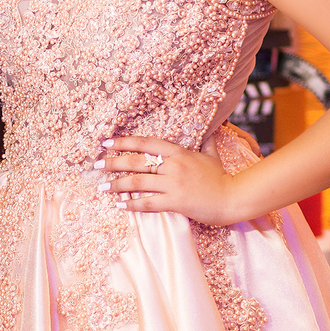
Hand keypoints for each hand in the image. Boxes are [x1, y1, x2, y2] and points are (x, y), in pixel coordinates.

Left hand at [95, 134, 250, 225]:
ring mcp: (173, 184)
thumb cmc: (222, 177)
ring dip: (117, 184)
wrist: (234, 197)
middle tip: (95, 165)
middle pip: (136, 161)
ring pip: (138, 182)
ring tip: (102, 187)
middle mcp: (173, 165)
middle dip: (113, 163)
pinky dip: (131, 204)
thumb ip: (208, 141)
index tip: (106, 143)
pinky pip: (147, 203)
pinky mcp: (176, 202)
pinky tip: (119, 205)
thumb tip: (214, 125)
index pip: (146, 143)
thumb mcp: (212, 155)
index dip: (124, 142)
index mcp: (179, 152)